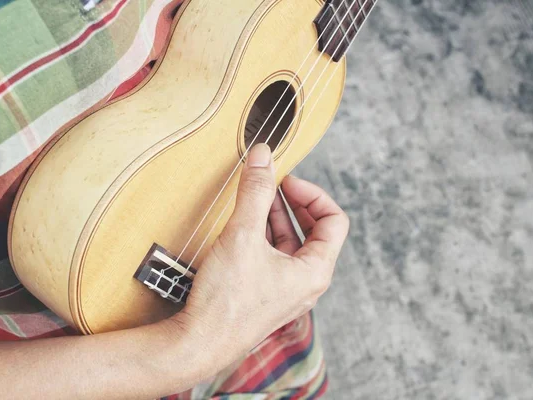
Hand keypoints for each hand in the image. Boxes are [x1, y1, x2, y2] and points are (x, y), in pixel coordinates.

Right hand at [176, 143, 348, 359]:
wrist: (198, 344)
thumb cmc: (226, 301)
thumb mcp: (243, 236)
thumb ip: (255, 192)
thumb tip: (263, 155)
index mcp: (315, 271)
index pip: (334, 221)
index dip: (313, 194)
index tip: (286, 181)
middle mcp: (306, 283)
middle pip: (314, 231)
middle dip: (294, 203)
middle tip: (273, 184)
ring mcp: (286, 291)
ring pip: (291, 243)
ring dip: (275, 217)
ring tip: (256, 197)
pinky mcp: (265, 294)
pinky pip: (273, 257)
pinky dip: (263, 236)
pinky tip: (243, 225)